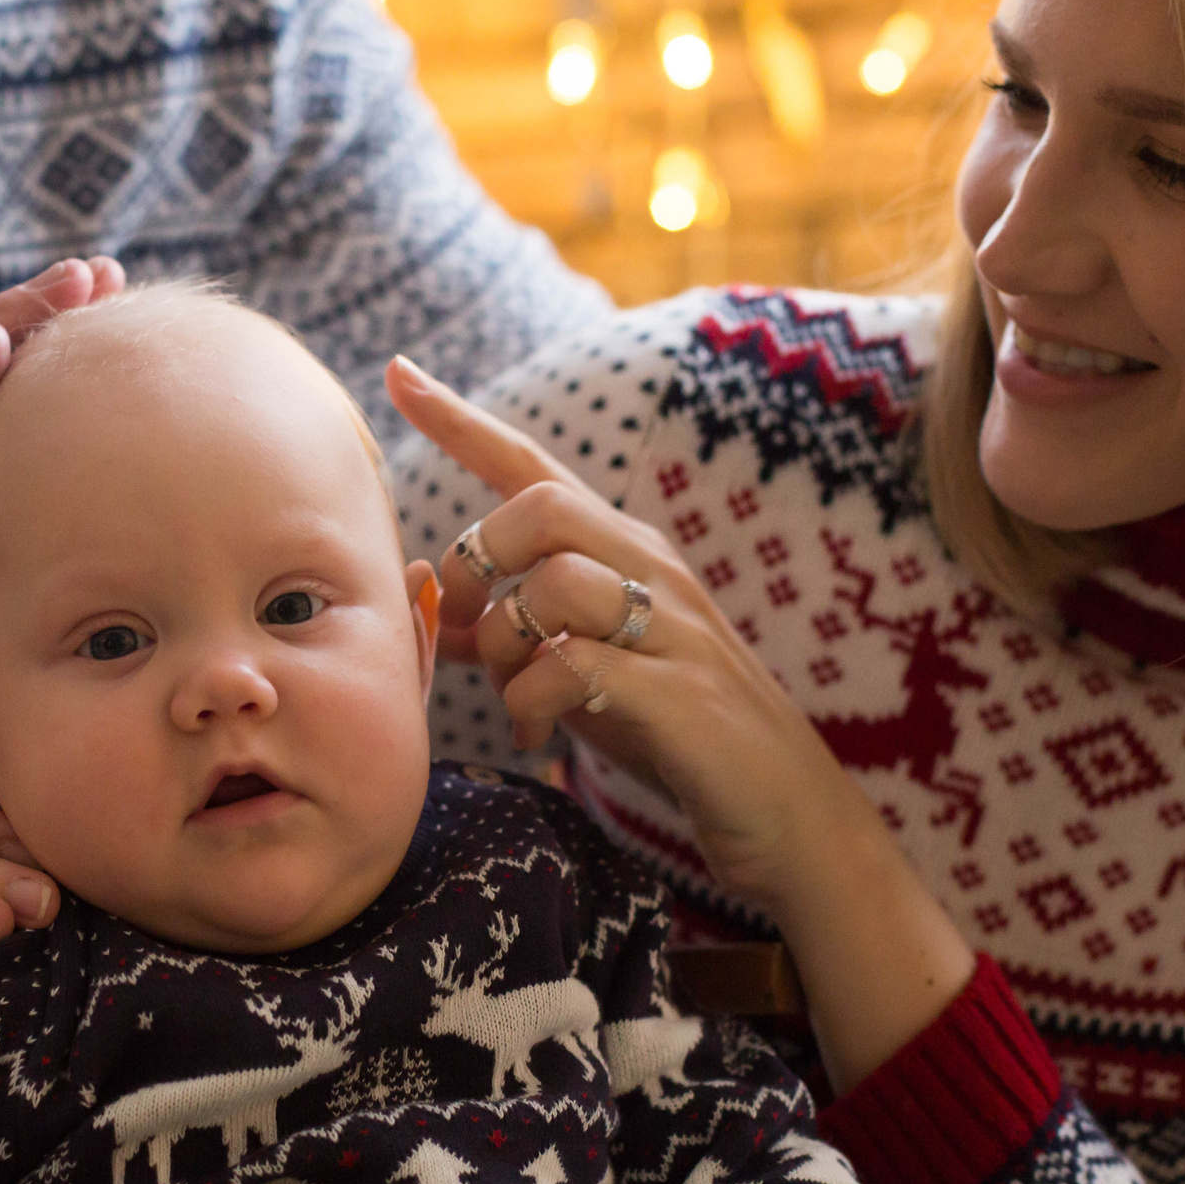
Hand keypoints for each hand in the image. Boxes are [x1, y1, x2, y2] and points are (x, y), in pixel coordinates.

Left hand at [387, 355, 869, 913]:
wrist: (786, 811)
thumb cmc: (674, 732)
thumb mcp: (579, 675)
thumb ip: (508, 638)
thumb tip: (426, 612)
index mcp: (627, 553)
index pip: (534, 465)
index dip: (462, 421)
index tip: (398, 372)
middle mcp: (654, 570)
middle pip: (539, 507)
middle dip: (476, 561)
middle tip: (463, 628)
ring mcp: (673, 628)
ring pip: (554, 584)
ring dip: (502, 644)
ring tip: (513, 699)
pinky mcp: (681, 694)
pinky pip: (575, 666)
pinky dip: (532, 701)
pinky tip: (538, 735)